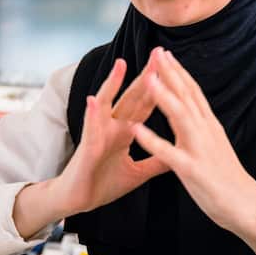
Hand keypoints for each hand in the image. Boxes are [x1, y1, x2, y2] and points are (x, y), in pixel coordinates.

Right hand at [13, 53, 168, 237]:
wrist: (78, 201)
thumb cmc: (102, 184)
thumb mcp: (137, 173)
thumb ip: (155, 160)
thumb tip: (177, 152)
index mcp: (125, 132)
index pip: (146, 105)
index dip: (160, 86)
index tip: (173, 66)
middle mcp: (111, 127)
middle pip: (131, 97)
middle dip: (145, 76)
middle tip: (158, 53)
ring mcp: (97, 134)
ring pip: (106, 105)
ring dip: (112, 84)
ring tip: (121, 64)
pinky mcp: (86, 147)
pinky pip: (89, 129)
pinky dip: (91, 115)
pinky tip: (93, 100)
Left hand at [129, 49, 255, 254]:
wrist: (247, 205)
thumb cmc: (227, 179)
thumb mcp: (215, 146)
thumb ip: (202, 129)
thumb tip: (194, 114)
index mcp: (209, 126)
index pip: (193, 92)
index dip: (178, 71)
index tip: (165, 53)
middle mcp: (206, 132)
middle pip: (187, 96)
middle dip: (171, 73)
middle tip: (156, 51)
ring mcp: (200, 149)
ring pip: (180, 117)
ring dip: (163, 97)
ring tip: (147, 78)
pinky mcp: (193, 170)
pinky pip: (169, 153)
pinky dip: (152, 140)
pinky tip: (136, 129)